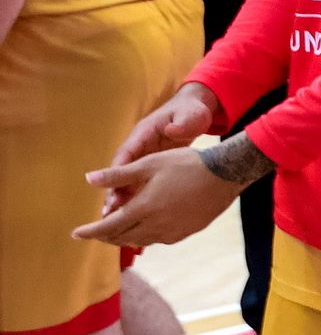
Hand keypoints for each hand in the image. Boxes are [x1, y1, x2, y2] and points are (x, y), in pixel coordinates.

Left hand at [73, 149, 242, 246]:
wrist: (226, 174)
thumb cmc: (186, 164)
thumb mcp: (150, 164)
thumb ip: (118, 175)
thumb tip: (88, 179)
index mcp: (144, 207)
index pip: (109, 226)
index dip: (90, 231)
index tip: (75, 234)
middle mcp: (156, 224)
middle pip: (123, 237)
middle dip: (106, 236)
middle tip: (96, 231)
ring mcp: (172, 231)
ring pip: (140, 240)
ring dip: (125, 238)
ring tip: (118, 231)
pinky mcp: (186, 232)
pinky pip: (159, 239)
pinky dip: (146, 236)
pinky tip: (148, 228)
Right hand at [107, 83, 220, 211]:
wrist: (197, 113)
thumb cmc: (191, 112)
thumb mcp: (189, 115)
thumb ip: (182, 123)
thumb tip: (173, 130)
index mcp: (144, 134)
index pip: (125, 154)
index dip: (116, 173)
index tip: (112, 191)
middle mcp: (139, 147)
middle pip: (122, 172)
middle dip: (115, 192)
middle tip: (109, 213)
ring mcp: (145, 158)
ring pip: (129, 181)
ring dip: (123, 200)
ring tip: (116, 221)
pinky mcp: (152, 167)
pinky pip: (140, 184)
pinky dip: (137, 200)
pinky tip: (136, 217)